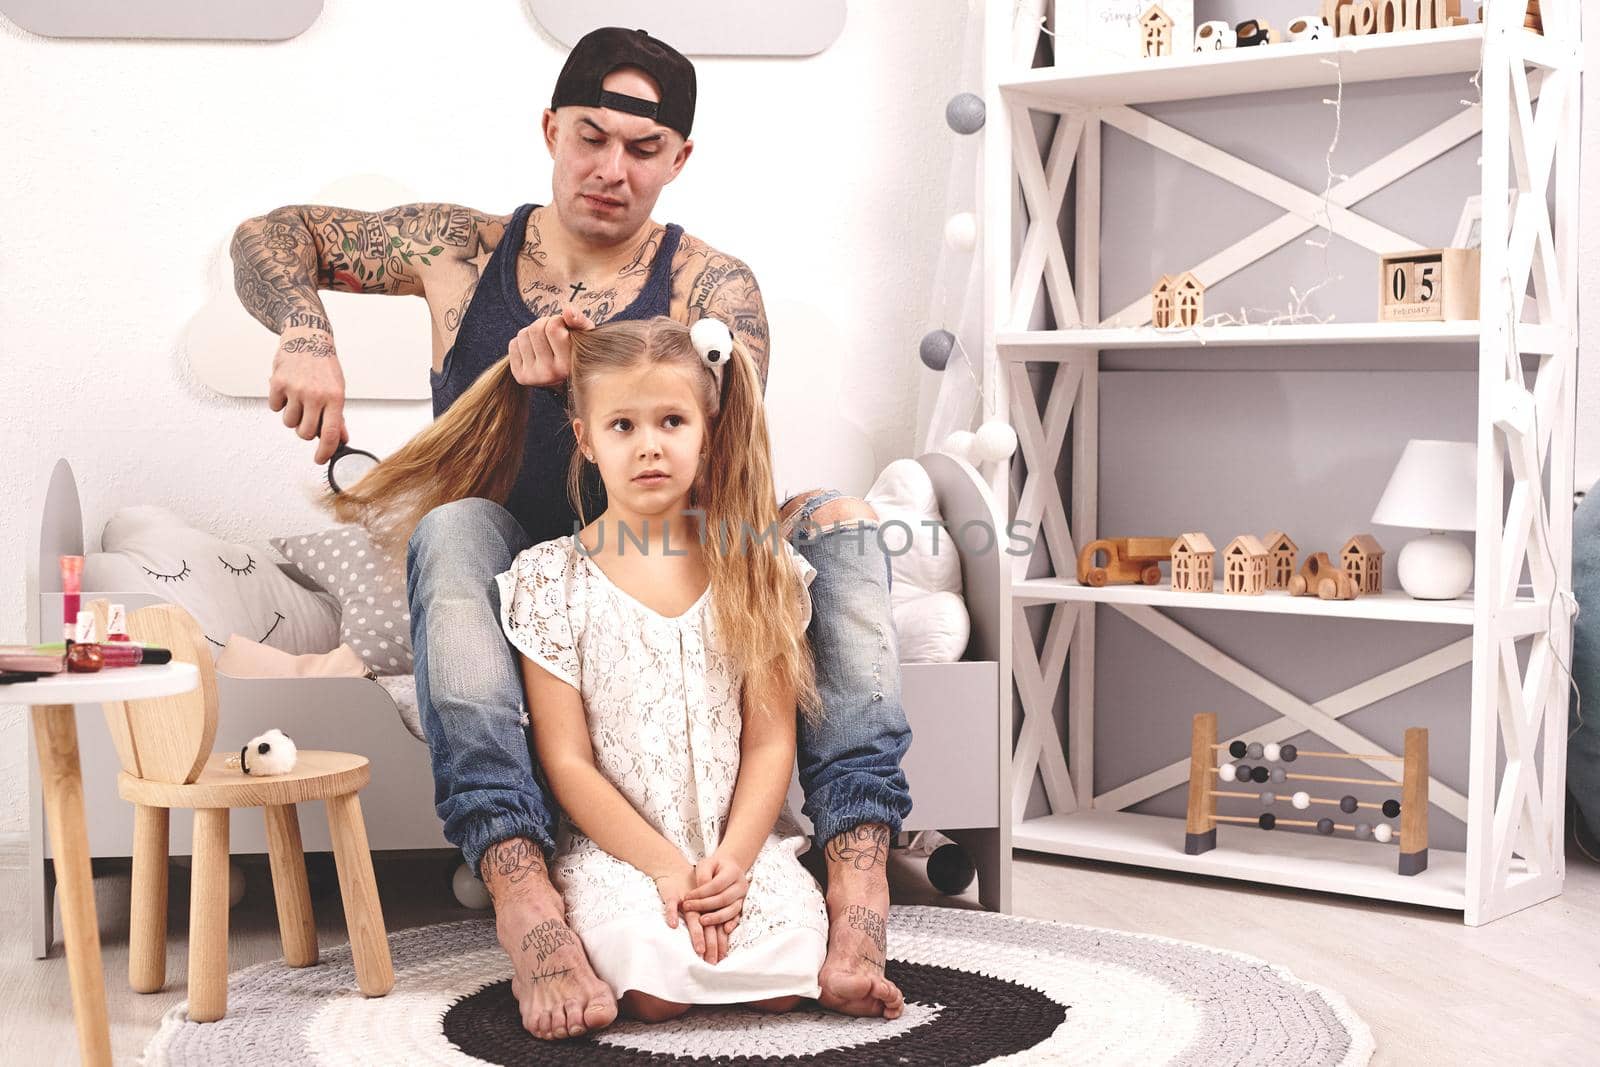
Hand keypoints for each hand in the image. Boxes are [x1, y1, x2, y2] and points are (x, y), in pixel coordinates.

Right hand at [268, 326, 346, 463]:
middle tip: (308, 419)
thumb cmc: (324, 365)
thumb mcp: (337, 390)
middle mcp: (315, 395)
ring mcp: (295, 389)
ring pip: (289, 422)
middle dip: (306, 432)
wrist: (307, 337)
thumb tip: (341, 439)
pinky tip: (287, 390)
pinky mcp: (278, 383)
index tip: (320, 459)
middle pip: (305, 433)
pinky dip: (279, 403)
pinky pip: (274, 407)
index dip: (325, 452)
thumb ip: (338, 416)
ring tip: (298, 400)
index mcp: (335, 398)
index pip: (330, 434)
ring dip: (292, 417)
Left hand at [507, 305, 593, 387]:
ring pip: (522, 334)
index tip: (564, 327)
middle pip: (535, 328)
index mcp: (568, 364)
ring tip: (545, 343)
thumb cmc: (577, 349)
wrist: (570, 376)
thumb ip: (580, 320)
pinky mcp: (521, 376)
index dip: (557, 320)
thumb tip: (568, 310)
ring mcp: (533, 376)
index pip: (553, 326)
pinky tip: (535, 351)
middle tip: (552, 333)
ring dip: (532, 333)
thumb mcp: (585, 334)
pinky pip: (513, 344)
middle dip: (544, 324)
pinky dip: (522, 342)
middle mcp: (550, 373)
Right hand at [653, 864, 729, 964]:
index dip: (718, 944)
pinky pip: (671, 905)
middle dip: (710, 944)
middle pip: (707, 926)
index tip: (720, 959)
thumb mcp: (698, 905)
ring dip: (696, 934)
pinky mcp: (672, 895)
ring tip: (699, 949)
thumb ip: (706, 921)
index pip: (715, 928)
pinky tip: (674, 925)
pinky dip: (672, 914)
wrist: (674, 869)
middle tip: (712, 961)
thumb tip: (719, 940)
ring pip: (693, 918)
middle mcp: (698, 907)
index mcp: (706, 910)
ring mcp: (685, 902)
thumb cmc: (687, 891)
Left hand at [681, 852, 747, 933]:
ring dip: (716, 918)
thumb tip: (699, 893)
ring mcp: (742, 897)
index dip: (701, 893)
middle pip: (724, 899)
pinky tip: (725, 930)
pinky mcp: (741, 907)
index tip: (686, 897)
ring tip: (701, 921)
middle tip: (688, 908)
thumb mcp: (706, 864)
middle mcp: (741, 885)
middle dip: (704, 905)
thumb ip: (702, 876)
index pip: (716, 885)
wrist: (729, 868)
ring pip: (732, 910)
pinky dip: (732, 924)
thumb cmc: (714, 866)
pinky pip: (738, 917)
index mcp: (733, 872)